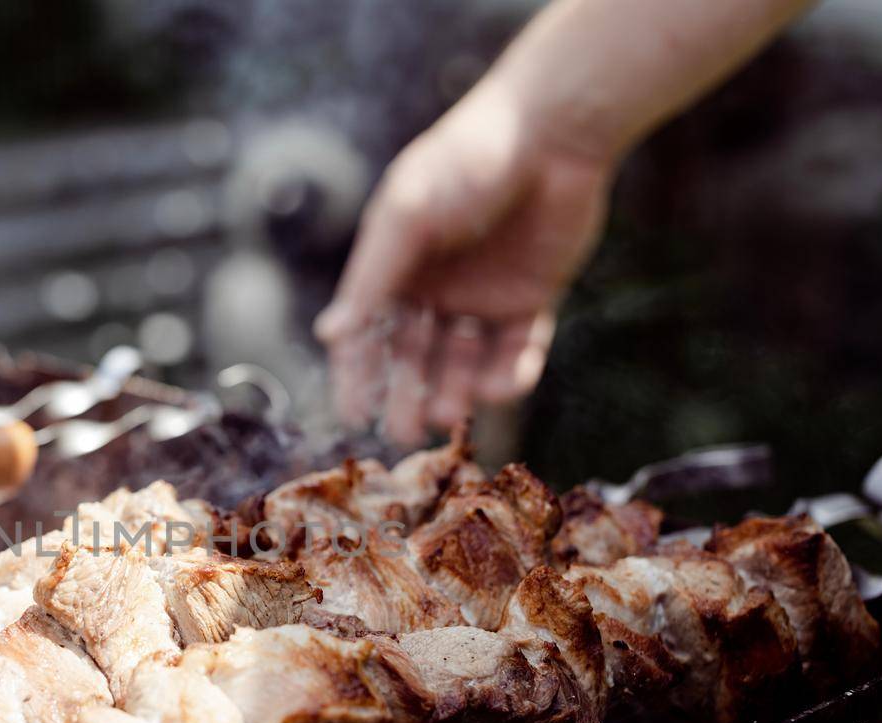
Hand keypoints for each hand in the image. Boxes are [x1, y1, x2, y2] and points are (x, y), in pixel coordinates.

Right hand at [315, 85, 615, 443]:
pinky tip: (497, 388)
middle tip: (405, 432)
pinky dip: (508, 374)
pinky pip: (516, 350)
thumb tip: (328, 335)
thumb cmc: (467, 161)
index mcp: (394, 265)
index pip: (366, 332)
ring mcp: (483, 295)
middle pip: (413, 357)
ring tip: (450, 414)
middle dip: (407, 395)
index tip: (354, 416)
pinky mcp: (531, 297)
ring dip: (454, 390)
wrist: (553, 132)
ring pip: (462, 360)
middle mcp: (434, 285)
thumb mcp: (408, 215)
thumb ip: (371, 278)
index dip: (357, 375)